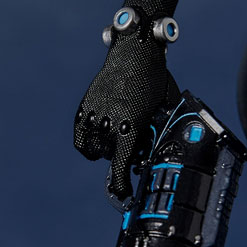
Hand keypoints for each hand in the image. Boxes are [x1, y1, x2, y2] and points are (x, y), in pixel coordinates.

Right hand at [74, 32, 179, 199]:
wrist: (135, 52)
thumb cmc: (155, 80)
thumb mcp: (165, 109)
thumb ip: (160, 132)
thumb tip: (162, 152)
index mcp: (131, 127)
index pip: (119, 168)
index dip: (120, 186)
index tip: (124, 195)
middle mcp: (110, 124)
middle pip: (110, 157)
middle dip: (121, 155)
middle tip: (131, 144)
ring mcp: (95, 115)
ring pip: (95, 149)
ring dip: (105, 149)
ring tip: (118, 136)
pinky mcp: (85, 107)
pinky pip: (81, 138)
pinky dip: (88, 142)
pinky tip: (100, 137)